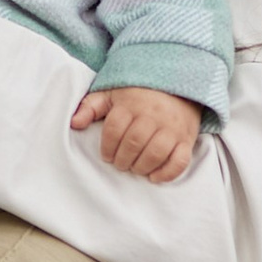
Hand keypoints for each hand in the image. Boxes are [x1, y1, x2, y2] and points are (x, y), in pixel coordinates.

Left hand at [72, 86, 202, 181]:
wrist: (178, 85)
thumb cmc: (139, 94)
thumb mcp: (112, 94)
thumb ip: (91, 107)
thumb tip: (74, 123)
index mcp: (131, 105)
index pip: (114, 130)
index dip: (107, 147)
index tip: (107, 155)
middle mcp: (152, 115)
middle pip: (134, 143)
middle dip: (123, 160)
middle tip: (121, 163)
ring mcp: (172, 128)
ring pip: (155, 153)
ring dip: (141, 167)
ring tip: (135, 168)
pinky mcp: (186, 139)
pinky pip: (180, 160)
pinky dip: (167, 173)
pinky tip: (154, 176)